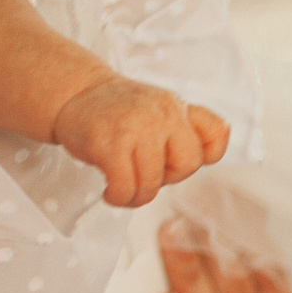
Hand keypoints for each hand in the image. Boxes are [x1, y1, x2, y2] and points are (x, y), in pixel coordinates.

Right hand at [52, 75, 227, 205]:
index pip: (218, 133)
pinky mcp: (108, 143)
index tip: (176, 157)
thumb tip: (209, 157)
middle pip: (188, 165)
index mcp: (177, 106)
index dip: (204, 155)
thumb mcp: (162, 112)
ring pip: (154, 183)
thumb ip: (189, 131)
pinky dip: (119, 198)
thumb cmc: (120, 114)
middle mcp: (161, 112)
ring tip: (124, 185)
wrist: (73, 94)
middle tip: (145, 170)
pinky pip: (126, 188)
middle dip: (170, 177)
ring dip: (138, 195)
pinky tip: (111, 191)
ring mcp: (135, 126)